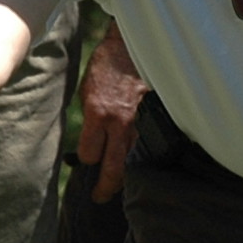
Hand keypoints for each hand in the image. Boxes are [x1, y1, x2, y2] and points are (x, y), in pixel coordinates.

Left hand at [76, 24, 148, 200]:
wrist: (135, 45)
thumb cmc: (107, 65)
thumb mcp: (88, 90)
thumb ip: (90, 118)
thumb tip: (91, 140)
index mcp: (98, 113)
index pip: (89, 154)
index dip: (86, 159)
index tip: (86, 159)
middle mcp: (120, 122)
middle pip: (113, 169)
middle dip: (105, 188)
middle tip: (99, 198)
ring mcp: (141, 123)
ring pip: (134, 162)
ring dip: (126, 176)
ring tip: (120, 185)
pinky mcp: (156, 119)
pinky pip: (149, 147)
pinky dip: (143, 157)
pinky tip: (141, 164)